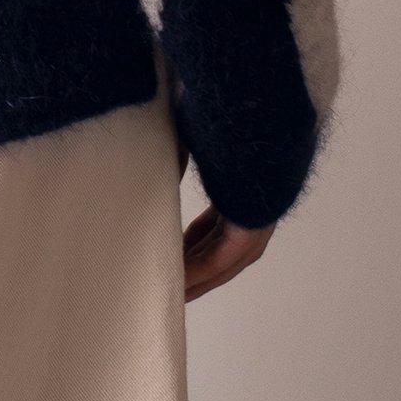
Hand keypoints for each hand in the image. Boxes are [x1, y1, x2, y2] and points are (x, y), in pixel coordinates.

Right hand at [164, 71, 276, 298]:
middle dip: (192, 269)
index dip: (189, 243)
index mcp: (242, 188)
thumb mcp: (192, 134)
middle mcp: (252, 209)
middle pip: (218, 250)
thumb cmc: (221, 110)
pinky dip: (200, 272)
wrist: (251, 106)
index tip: (168, 254)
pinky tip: (180, 282)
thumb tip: (145, 145)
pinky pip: (223, 260)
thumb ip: (175, 148)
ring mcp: (256, 221)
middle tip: (166, 286)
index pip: (215, 226)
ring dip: (196, 280)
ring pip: (222, 263)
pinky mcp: (252, 227)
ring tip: (169, 295)